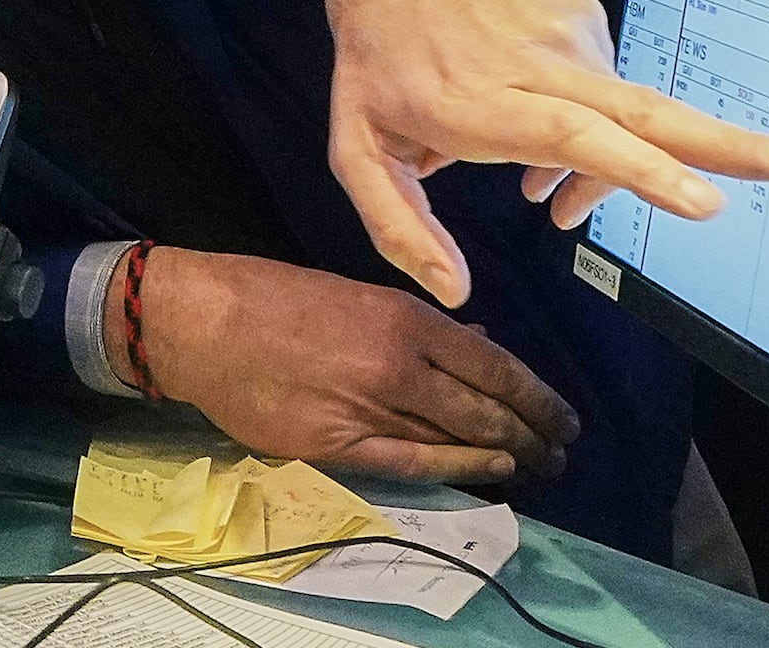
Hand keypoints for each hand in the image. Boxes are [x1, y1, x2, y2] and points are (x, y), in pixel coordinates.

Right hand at [140, 246, 577, 485]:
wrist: (205, 323)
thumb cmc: (277, 298)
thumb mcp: (359, 295)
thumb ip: (420, 329)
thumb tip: (480, 348)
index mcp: (405, 318)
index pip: (494, 367)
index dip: (537, 398)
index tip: (563, 417)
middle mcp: (398, 365)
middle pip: (486, 409)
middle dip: (533, 434)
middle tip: (561, 452)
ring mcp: (369, 407)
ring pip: (456, 438)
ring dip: (505, 455)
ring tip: (537, 467)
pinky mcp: (337, 444)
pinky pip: (410, 462)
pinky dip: (457, 468)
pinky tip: (490, 472)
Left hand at [324, 0, 768, 304]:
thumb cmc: (377, 59)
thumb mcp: (357, 148)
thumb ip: (398, 227)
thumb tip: (456, 293)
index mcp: (479, 101)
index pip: (573, 134)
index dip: (638, 169)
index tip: (702, 199)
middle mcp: (536, 64)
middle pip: (641, 111)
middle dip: (724, 144)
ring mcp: (569, 34)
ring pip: (624, 119)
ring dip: (609, 171)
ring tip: (544, 198)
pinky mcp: (586, 18)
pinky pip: (608, 93)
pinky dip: (595, 131)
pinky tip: (544, 142)